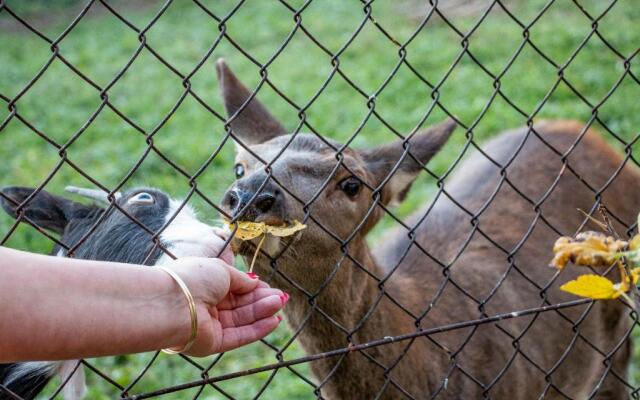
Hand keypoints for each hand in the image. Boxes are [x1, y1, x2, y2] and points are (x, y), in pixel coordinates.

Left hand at [161, 257, 285, 356]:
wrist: (171, 304)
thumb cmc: (193, 279)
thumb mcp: (222, 271)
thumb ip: (241, 280)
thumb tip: (255, 282)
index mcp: (206, 286)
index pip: (235, 289)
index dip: (254, 289)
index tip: (271, 287)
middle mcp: (207, 306)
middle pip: (241, 305)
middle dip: (262, 300)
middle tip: (282, 296)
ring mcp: (210, 326)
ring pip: (242, 320)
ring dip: (263, 312)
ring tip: (281, 303)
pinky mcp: (213, 343)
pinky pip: (239, 336)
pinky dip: (257, 329)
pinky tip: (273, 321)